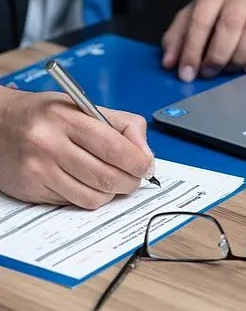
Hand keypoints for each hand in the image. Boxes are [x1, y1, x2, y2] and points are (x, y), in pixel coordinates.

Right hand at [0, 88, 153, 208]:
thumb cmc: (47, 115)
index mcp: (67, 118)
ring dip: (112, 193)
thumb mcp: (85, 107)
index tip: (146, 166)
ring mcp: (39, 170)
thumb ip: (123, 125)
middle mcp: (50, 144)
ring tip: (112, 180)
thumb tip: (146, 154)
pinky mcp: (33, 190)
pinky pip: (76, 203)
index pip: (116, 148)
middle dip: (131, 182)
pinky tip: (88, 183)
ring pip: (94, 197)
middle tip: (134, 177)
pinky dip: (91, 197)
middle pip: (107, 177)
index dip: (139, 162)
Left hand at [162, 0, 245, 81]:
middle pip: (229, 27)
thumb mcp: (195, 12)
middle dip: (216, 57)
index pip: (201, 21)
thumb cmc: (222, 6)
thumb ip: (178, 36)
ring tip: (228, 67)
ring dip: (238, 59)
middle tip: (209, 72)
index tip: (186, 73)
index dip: (192, 51)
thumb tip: (169, 63)